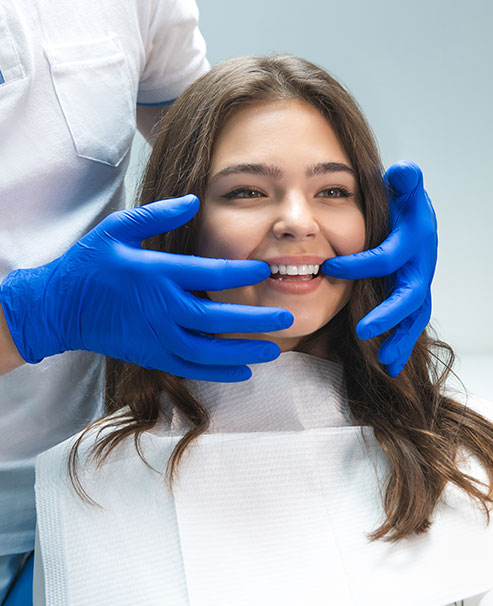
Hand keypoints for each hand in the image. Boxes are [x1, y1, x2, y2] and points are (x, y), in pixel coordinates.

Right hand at [0, 195, 292, 381]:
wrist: (59, 307)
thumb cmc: (91, 264)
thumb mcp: (118, 229)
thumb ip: (158, 213)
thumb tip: (195, 200)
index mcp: (156, 274)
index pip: (208, 275)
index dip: (240, 274)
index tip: (266, 271)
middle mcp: (160, 309)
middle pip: (216, 320)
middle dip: (255, 321)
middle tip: (287, 317)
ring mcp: (157, 337)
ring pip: (208, 351)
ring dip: (244, 352)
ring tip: (274, 349)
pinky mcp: (153, 356)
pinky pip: (192, 368)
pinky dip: (219, 372)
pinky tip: (245, 370)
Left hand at [321, 161, 436, 376]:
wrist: (420, 217)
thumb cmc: (404, 202)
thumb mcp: (406, 186)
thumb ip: (406, 180)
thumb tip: (404, 171)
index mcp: (416, 240)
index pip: (386, 257)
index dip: (359, 263)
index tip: (326, 267)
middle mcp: (423, 265)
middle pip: (410, 296)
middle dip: (388, 315)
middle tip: (362, 331)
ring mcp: (421, 284)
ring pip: (415, 318)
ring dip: (400, 340)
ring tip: (383, 362)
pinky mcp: (417, 297)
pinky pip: (412, 325)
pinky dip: (403, 346)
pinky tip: (391, 368)